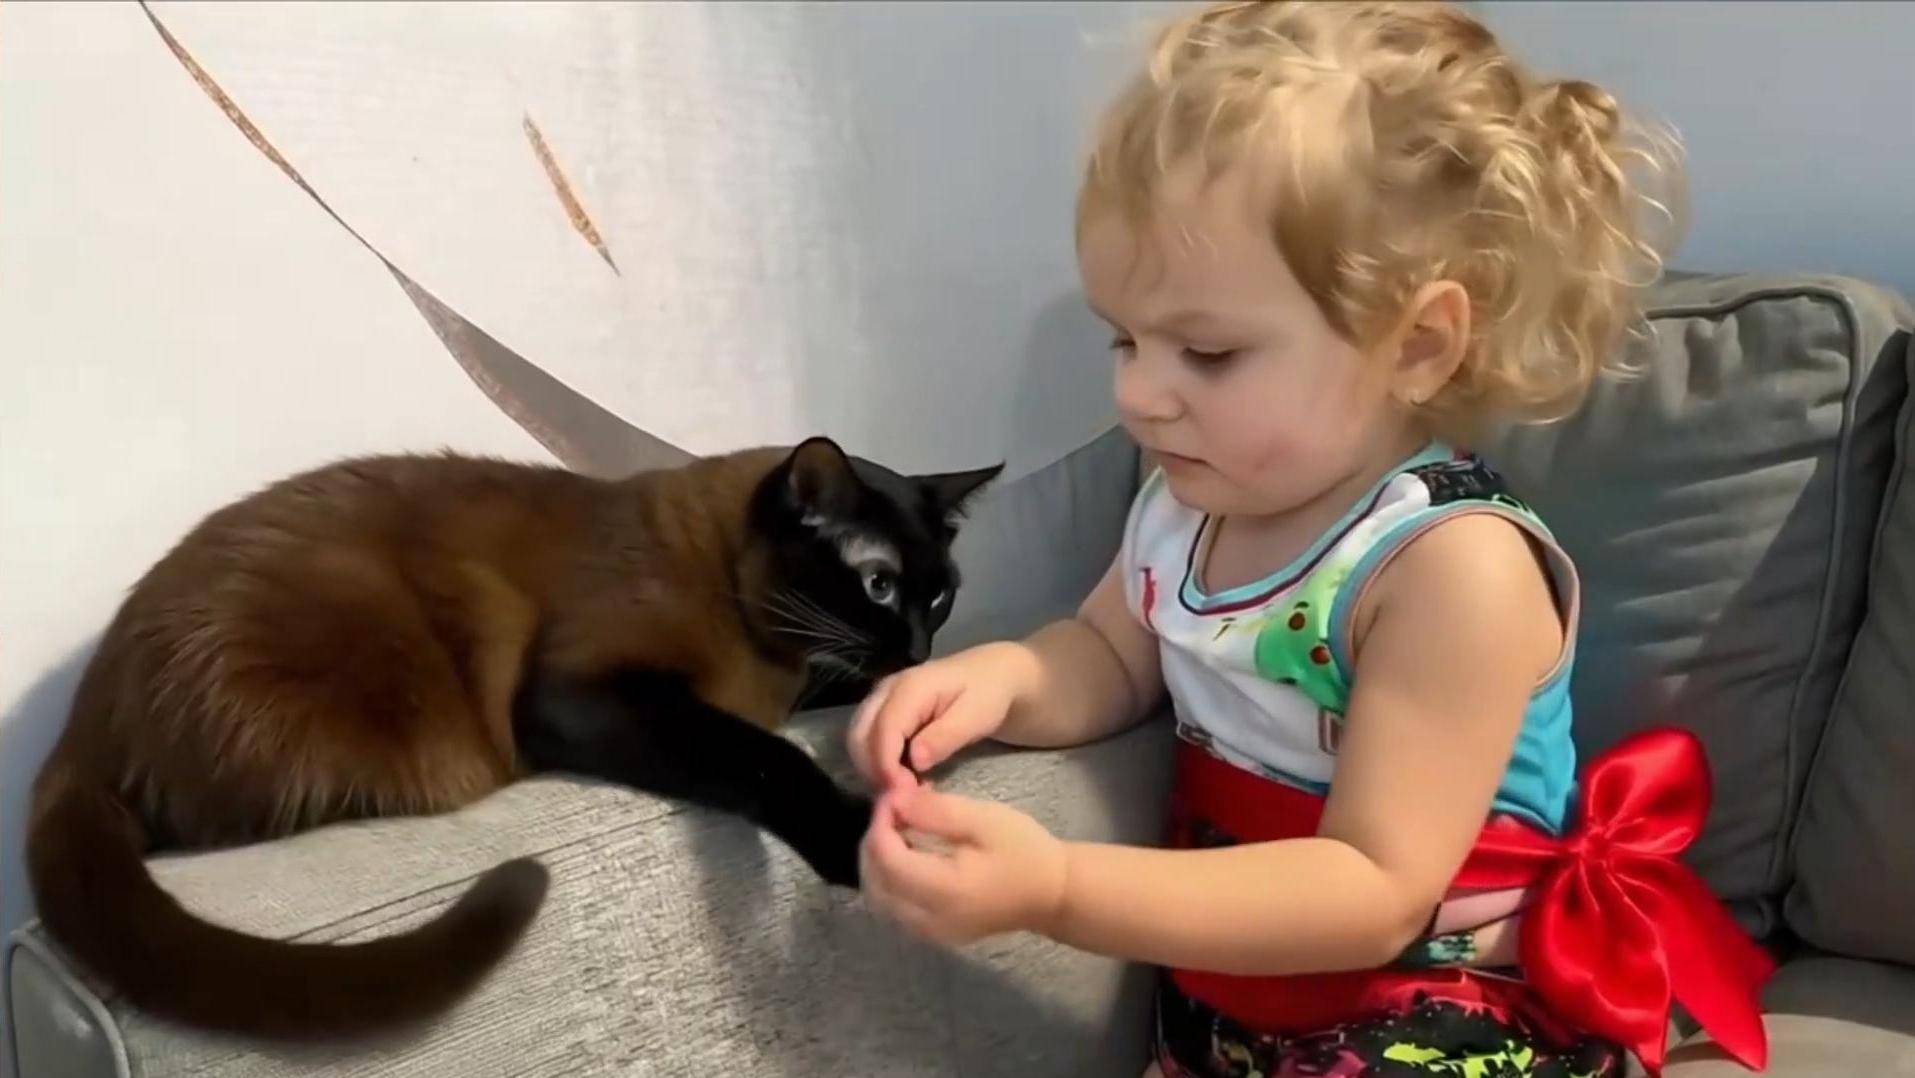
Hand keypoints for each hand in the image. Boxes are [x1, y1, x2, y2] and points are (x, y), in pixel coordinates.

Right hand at [846, 642, 1038, 791]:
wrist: (991, 674)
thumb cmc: (987, 695)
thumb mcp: (976, 717)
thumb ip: (945, 737)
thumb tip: (914, 760)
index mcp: (911, 686)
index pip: (884, 728)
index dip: (886, 764)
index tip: (901, 794)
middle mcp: (887, 689)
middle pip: (859, 735)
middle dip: (874, 770)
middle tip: (903, 797)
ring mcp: (881, 698)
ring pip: (858, 740)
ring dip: (873, 769)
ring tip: (905, 789)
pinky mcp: (882, 710)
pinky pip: (868, 740)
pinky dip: (878, 763)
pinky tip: (903, 777)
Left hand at [859, 785, 1067, 946]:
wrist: (1051, 895)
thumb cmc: (1024, 851)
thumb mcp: (984, 819)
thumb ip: (935, 811)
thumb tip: (893, 800)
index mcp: (944, 891)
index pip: (886, 860)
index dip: (880, 823)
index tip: (893, 796)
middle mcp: (929, 921)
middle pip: (873, 882)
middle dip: (874, 841)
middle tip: (894, 810)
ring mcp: (929, 933)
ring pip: (878, 898)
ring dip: (877, 860)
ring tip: (899, 828)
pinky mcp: (932, 935)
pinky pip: (893, 907)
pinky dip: (889, 878)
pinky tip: (907, 853)